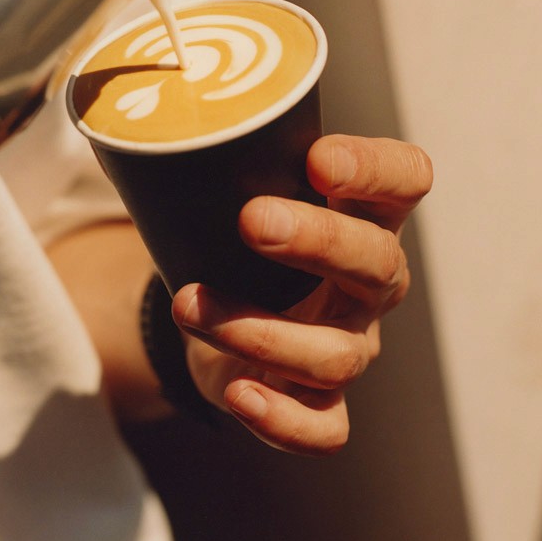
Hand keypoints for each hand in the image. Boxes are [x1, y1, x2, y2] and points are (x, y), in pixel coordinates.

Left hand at [173, 134, 432, 454]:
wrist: (212, 307)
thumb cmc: (233, 234)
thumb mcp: (231, 186)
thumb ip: (210, 153)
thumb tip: (135, 112)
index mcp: (363, 212)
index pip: (405, 177)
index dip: (375, 170)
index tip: (318, 159)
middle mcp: (369, 280)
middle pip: (375, 262)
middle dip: (316, 241)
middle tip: (251, 221)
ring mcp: (349, 343)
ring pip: (336, 353)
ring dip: (261, 330)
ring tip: (191, 305)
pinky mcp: (315, 400)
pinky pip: (326, 428)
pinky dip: (284, 419)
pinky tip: (240, 392)